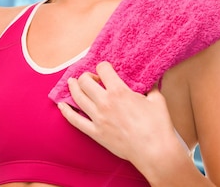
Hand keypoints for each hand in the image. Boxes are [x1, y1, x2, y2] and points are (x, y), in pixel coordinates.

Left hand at [57, 61, 184, 172]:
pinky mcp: (95, 133)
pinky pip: (75, 121)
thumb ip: (150, 87)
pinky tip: (61, 105)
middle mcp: (105, 103)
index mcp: (119, 91)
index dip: (104, 66)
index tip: (106, 69)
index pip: (103, 69)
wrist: (155, 152)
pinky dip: (66, 112)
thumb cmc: (158, 126)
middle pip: (85, 81)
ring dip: (73, 87)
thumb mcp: (157, 99)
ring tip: (72, 83)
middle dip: (87, 76)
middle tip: (92, 78)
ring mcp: (98, 118)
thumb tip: (150, 80)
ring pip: (77, 97)